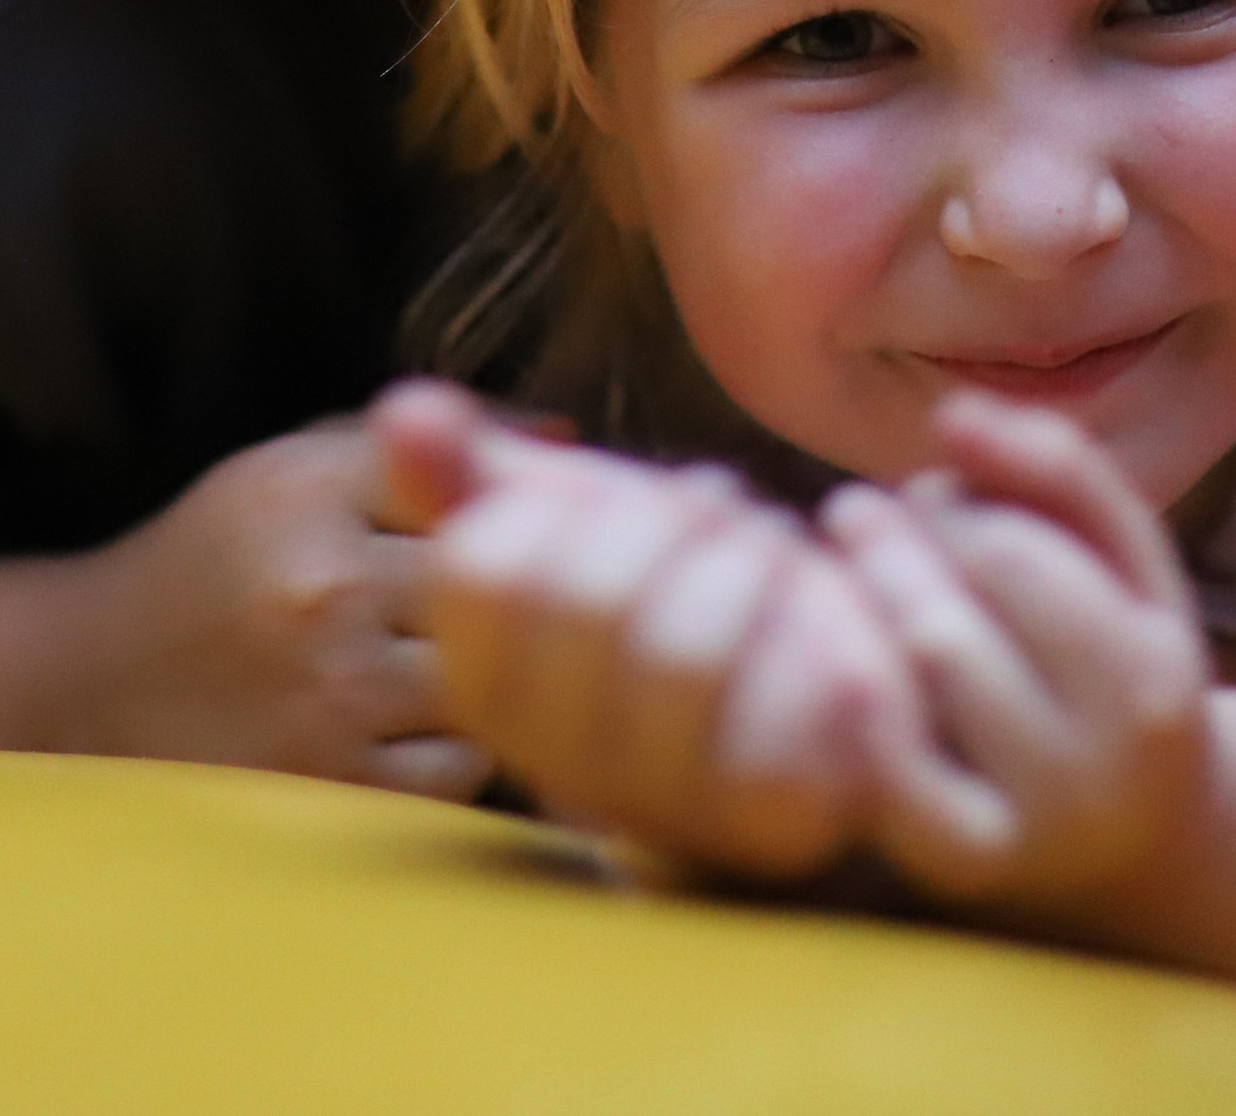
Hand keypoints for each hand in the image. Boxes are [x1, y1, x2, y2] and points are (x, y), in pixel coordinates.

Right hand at [61, 417, 489, 798]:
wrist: (90, 685)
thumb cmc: (217, 566)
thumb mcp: (294, 471)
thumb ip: (420, 448)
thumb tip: (568, 441)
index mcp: (305, 486)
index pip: (469, 473)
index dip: (510, 500)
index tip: (513, 522)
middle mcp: (320, 584)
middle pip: (496, 578)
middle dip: (513, 591)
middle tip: (497, 606)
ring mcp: (330, 692)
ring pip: (492, 676)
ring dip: (485, 677)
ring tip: (437, 667)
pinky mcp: (334, 786)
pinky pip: (464, 767)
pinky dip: (452, 753)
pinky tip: (402, 731)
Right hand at [375, 382, 918, 875]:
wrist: (832, 667)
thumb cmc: (669, 582)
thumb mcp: (562, 510)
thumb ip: (466, 471)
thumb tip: (403, 409)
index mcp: (481, 684)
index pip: (480, 568)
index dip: (564, 507)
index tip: (624, 501)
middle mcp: (547, 764)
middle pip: (583, 601)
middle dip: (668, 521)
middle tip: (717, 509)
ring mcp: (652, 808)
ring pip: (678, 657)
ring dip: (746, 565)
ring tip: (767, 556)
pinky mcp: (761, 826)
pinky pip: (764, 727)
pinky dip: (801, 645)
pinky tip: (818, 635)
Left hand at [819, 390, 1212, 906]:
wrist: (1130, 840)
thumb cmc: (1108, 660)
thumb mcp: (1123, 560)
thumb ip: (1054, 466)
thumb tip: (954, 413)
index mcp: (1150, 688)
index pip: (1005, 553)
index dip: (947, 504)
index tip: (928, 498)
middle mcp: (1096, 777)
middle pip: (944, 622)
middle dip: (890, 549)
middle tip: (863, 521)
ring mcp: (1023, 833)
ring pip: (910, 683)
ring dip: (858, 601)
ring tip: (847, 571)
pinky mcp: (953, 862)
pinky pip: (884, 769)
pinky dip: (851, 698)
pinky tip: (838, 653)